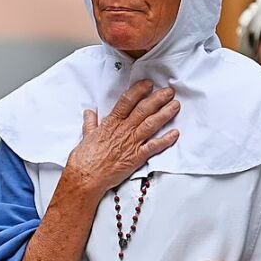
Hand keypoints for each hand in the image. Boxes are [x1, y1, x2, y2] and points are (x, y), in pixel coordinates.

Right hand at [64, 80, 179, 194]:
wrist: (86, 177)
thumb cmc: (84, 159)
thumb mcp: (86, 136)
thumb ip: (90, 123)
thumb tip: (89, 113)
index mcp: (111, 123)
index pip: (127, 101)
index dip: (139, 90)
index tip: (148, 84)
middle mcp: (123, 130)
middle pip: (143, 109)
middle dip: (158, 98)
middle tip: (169, 91)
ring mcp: (131, 143)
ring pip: (151, 124)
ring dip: (165, 113)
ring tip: (175, 105)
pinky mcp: (136, 157)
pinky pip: (154, 146)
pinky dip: (165, 140)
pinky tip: (175, 133)